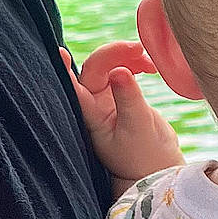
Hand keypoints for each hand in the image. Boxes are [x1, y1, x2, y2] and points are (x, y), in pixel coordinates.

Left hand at [63, 43, 182, 192]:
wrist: (157, 169)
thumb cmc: (143, 156)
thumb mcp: (138, 128)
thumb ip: (129, 100)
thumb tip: (120, 71)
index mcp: (93, 116)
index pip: (75, 89)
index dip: (65, 70)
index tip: (60, 53)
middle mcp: (95, 104)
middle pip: (95, 68)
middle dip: (115, 54)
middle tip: (139, 49)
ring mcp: (107, 98)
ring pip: (108, 66)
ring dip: (126, 57)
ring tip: (149, 64)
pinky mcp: (121, 95)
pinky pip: (122, 69)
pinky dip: (134, 63)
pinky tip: (149, 68)